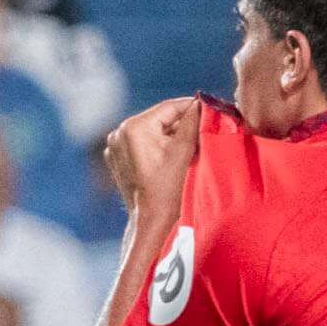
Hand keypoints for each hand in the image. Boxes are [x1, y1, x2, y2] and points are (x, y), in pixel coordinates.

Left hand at [104, 97, 200, 213]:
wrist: (150, 222)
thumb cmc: (168, 191)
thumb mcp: (183, 153)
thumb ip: (192, 123)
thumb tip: (201, 103)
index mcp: (134, 127)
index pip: (169, 108)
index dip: (192, 107)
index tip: (210, 109)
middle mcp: (119, 132)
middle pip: (160, 120)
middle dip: (183, 125)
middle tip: (205, 131)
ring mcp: (116, 146)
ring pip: (153, 132)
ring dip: (172, 137)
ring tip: (192, 148)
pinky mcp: (118, 158)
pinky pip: (143, 145)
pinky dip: (159, 147)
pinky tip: (174, 159)